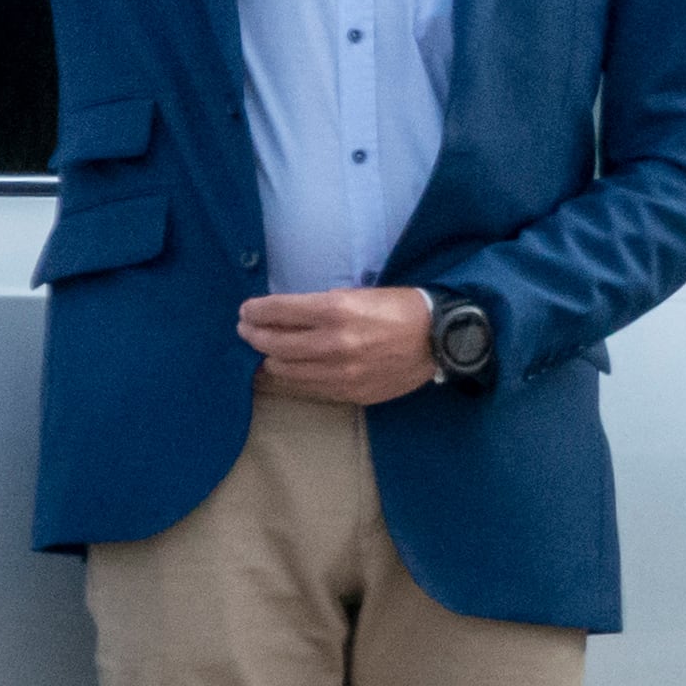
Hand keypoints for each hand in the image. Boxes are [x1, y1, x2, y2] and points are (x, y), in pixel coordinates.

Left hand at [239, 288, 437, 404]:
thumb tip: (283, 315)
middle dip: (255, 335)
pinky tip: (292, 370)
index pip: (277, 311)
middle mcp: (334, 343)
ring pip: (285, 370)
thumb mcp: (360, 294)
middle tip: (249, 331)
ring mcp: (341, 372)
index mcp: (337, 310)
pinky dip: (294, 378)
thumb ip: (321, 306)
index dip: (254, 311)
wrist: (439, 339)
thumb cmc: (400, 308)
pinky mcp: (350, 392)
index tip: (246, 311)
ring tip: (270, 351)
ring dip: (271, 359)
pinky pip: (307, 388)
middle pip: (273, 343)